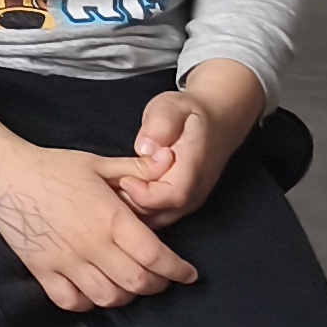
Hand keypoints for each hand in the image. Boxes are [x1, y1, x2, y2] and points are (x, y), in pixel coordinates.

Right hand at [0, 91, 198, 312]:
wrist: (3, 176)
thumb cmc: (52, 168)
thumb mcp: (99, 162)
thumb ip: (137, 170)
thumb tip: (170, 164)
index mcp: (109, 218)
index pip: (155, 256)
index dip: (177, 270)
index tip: (186, 273)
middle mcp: (90, 245)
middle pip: (137, 282)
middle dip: (157, 284)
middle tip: (162, 278)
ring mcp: (65, 262)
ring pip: (108, 297)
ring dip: (125, 295)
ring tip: (130, 284)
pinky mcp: (43, 271)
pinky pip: (72, 301)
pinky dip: (89, 302)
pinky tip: (95, 290)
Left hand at [107, 61, 264, 225]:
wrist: (216, 121)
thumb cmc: (188, 113)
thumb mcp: (171, 107)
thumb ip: (160, 124)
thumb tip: (147, 147)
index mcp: (195, 164)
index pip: (172, 194)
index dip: (144, 193)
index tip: (124, 178)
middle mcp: (196, 189)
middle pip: (161, 212)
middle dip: (131, 202)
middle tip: (110, 183)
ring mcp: (190, 200)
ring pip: (157, 219)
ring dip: (132, 208)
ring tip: (114, 186)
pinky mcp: (182, 205)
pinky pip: (157, 217)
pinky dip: (137, 210)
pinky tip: (123, 192)